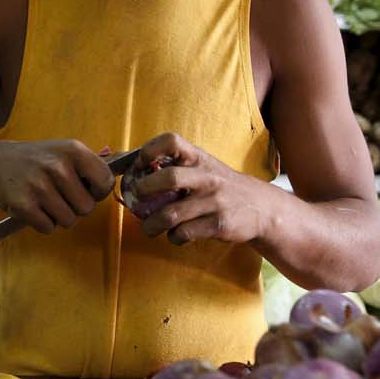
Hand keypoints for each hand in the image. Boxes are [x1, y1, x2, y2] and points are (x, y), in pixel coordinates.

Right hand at [0, 139, 119, 233]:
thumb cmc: (37, 160)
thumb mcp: (63, 151)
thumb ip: (92, 162)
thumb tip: (127, 161)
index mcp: (73, 150)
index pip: (105, 182)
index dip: (98, 192)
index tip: (86, 189)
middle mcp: (57, 166)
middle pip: (87, 208)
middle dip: (75, 207)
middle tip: (58, 194)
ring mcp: (39, 186)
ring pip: (68, 221)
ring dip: (58, 216)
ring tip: (45, 200)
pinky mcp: (23, 205)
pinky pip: (48, 227)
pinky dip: (42, 222)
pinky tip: (33, 206)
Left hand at [135, 133, 268, 245]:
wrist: (262, 208)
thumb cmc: (219, 185)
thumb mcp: (201, 167)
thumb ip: (168, 163)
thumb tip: (117, 157)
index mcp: (198, 158)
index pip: (171, 141)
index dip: (149, 150)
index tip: (139, 164)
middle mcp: (207, 176)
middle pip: (168, 178)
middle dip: (144, 189)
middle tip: (137, 198)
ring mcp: (214, 201)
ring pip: (170, 214)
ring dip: (151, 224)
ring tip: (149, 227)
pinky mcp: (219, 224)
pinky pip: (184, 233)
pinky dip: (173, 237)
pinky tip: (175, 235)